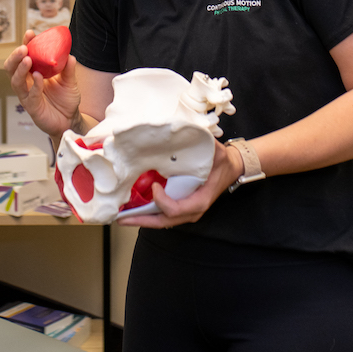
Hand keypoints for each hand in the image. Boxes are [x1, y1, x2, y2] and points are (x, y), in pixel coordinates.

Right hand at [3, 30, 81, 138]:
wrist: (70, 120)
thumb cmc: (66, 99)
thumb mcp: (70, 81)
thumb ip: (69, 69)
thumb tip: (70, 55)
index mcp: (32, 72)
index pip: (24, 56)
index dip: (26, 44)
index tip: (30, 34)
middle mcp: (26, 82)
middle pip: (11, 68)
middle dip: (15, 56)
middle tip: (23, 48)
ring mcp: (27, 95)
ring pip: (15, 81)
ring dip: (20, 69)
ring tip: (27, 59)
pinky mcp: (32, 107)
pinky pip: (30, 95)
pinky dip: (34, 85)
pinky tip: (38, 77)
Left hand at [116, 138, 244, 228]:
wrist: (231, 167)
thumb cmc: (220, 160)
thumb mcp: (214, 150)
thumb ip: (199, 142)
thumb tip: (179, 130)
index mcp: (201, 199)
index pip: (177, 209)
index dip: (163, 201)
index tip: (155, 186)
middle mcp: (192, 210)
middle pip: (164, 221)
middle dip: (141, 220)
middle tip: (121, 217)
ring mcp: (187, 211)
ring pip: (162, 221)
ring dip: (142, 219)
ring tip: (121, 216)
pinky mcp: (182, 207)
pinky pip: (163, 215)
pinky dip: (148, 214)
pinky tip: (133, 209)